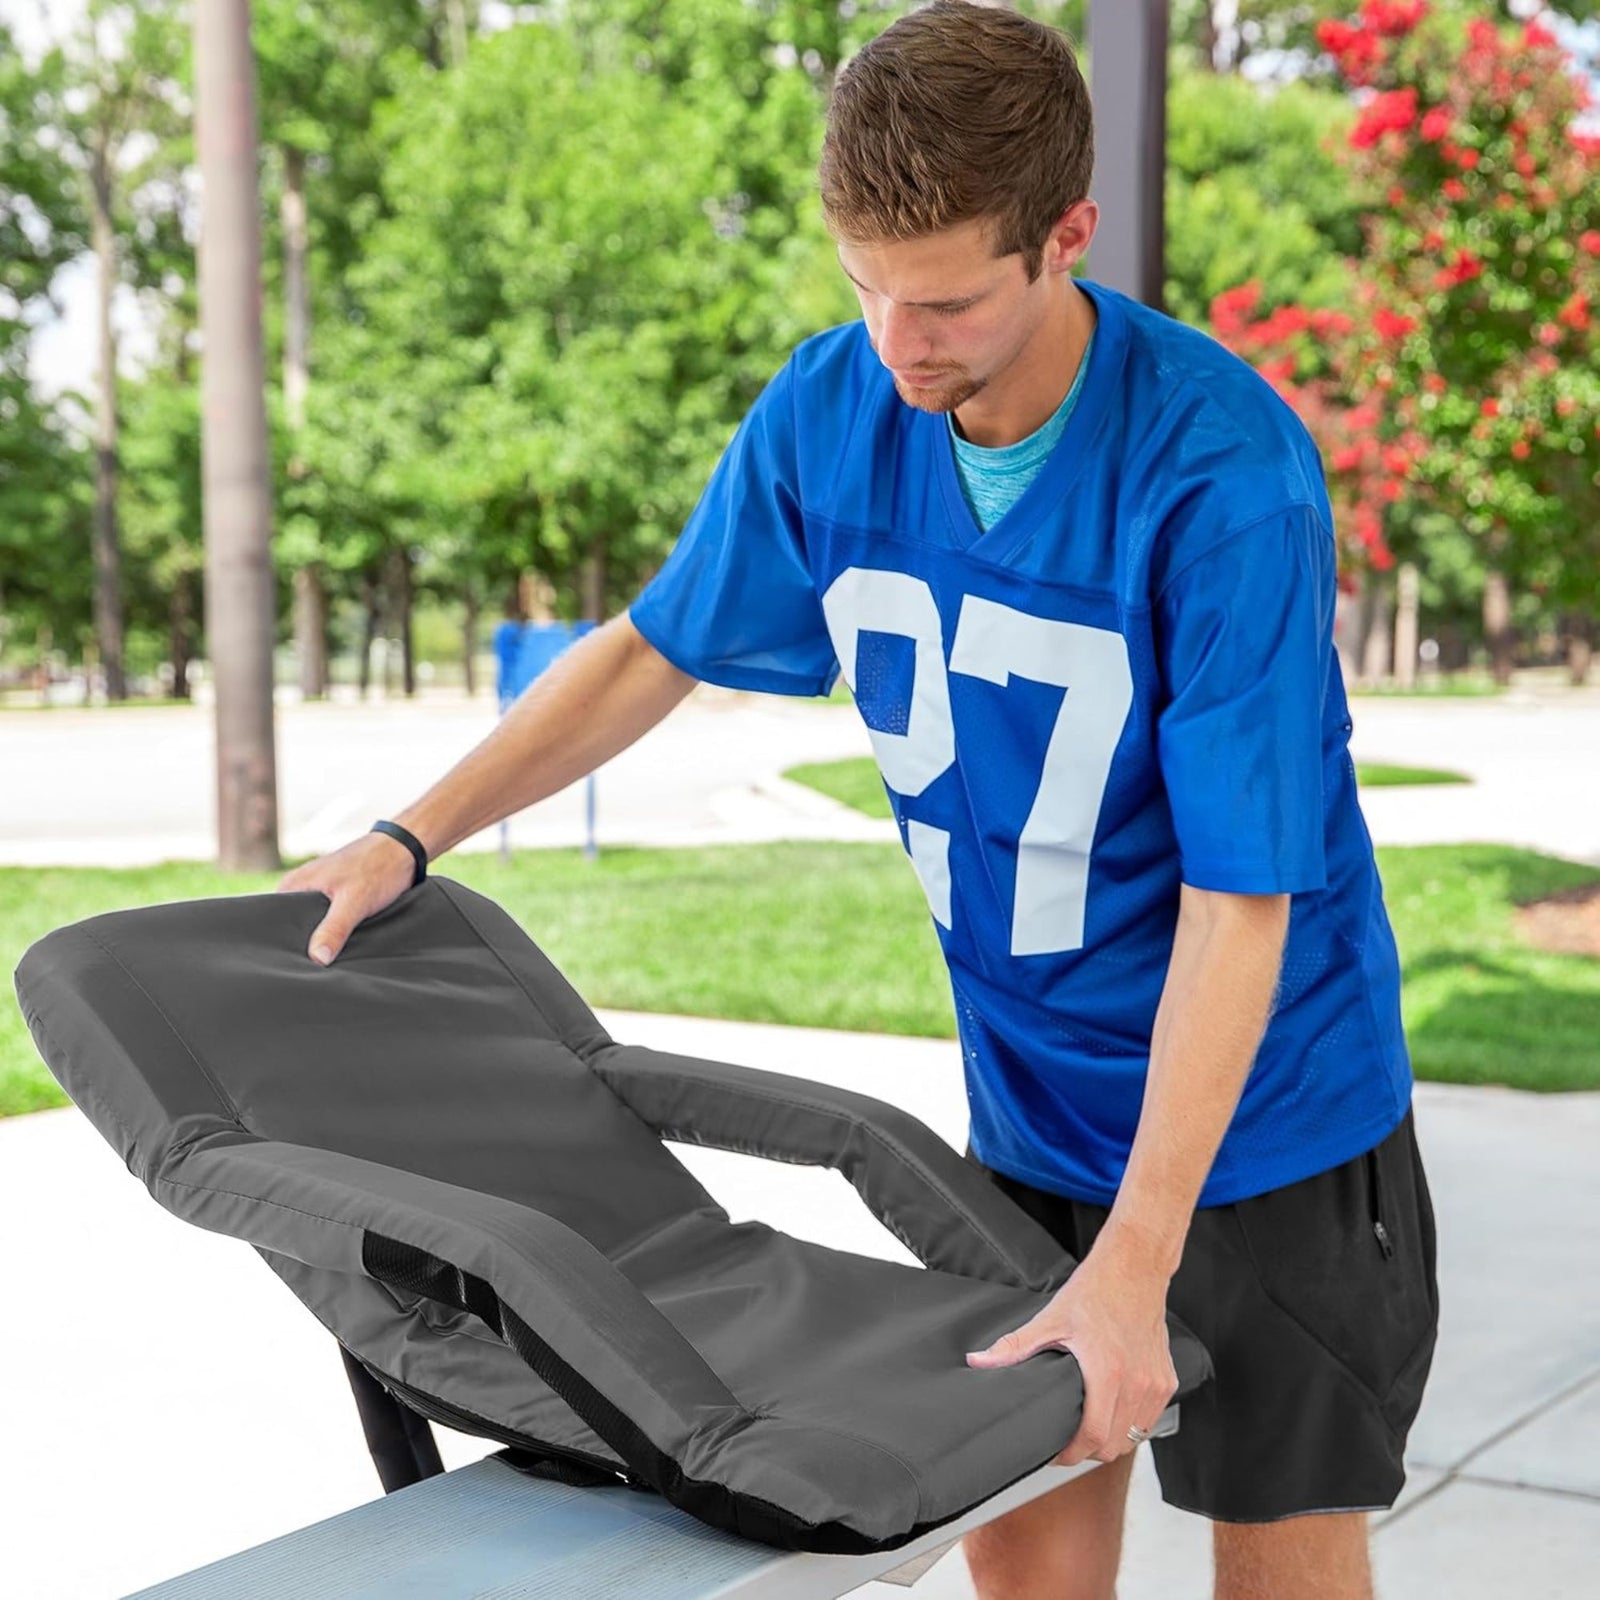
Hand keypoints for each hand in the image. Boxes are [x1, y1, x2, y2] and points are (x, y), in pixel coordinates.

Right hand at [276, 830, 420, 964]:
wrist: (406, 849)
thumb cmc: (378, 867)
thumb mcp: (354, 902)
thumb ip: (334, 929)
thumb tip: (317, 959)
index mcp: (294, 885)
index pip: (272, 920)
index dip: (280, 944)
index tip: (288, 965)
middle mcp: (302, 888)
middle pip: (293, 926)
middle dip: (303, 945)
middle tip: (312, 968)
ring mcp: (319, 893)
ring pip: (313, 925)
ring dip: (322, 939)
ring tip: (326, 962)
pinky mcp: (337, 898)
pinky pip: (329, 921)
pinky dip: (335, 932)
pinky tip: (340, 947)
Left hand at [965, 1226, 1177, 1466]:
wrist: (1134, 1268)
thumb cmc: (1096, 1291)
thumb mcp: (1051, 1319)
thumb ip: (1015, 1346)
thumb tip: (980, 1362)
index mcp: (1107, 1372)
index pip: (1094, 1437)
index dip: (1071, 1454)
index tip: (1055, 1452)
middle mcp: (1137, 1383)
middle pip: (1114, 1446)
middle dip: (1088, 1451)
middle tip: (1067, 1440)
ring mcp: (1155, 1383)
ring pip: (1135, 1436)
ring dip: (1112, 1439)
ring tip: (1089, 1427)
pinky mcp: (1167, 1380)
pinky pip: (1150, 1419)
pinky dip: (1132, 1423)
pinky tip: (1113, 1410)